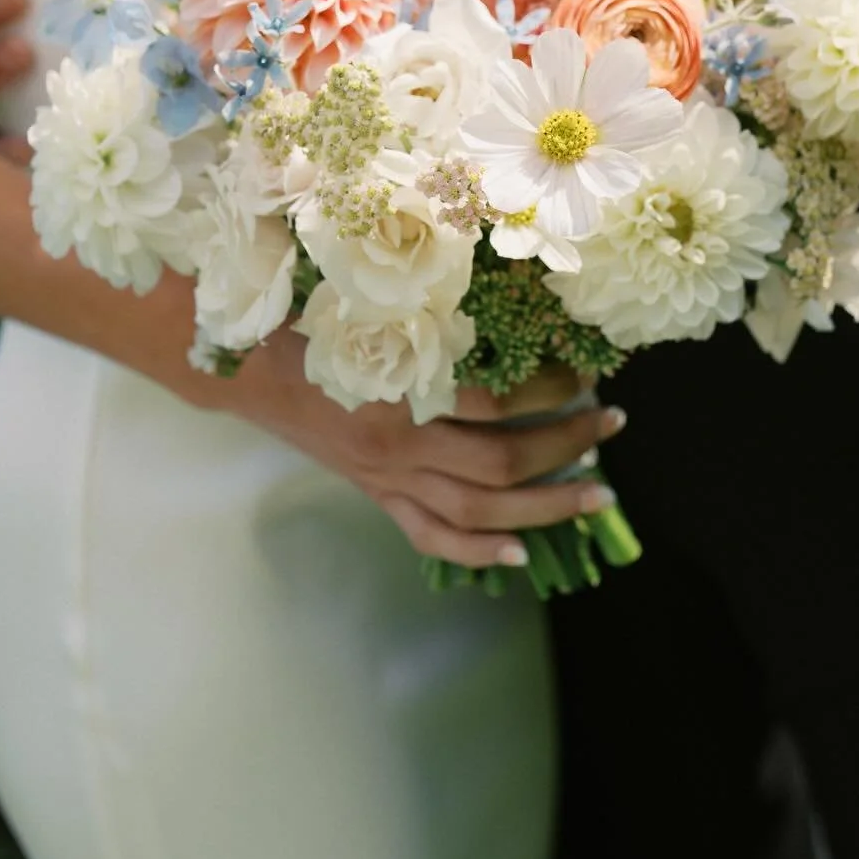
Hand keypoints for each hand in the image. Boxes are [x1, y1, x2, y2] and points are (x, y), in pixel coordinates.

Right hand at [224, 333, 625, 570]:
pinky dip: (478, 552)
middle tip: (614, 425)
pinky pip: (431, 537)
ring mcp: (387, 479)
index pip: (495, 404)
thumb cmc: (311, 319)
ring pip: (479, 512)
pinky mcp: (377, 496)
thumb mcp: (373, 304)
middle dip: (567, 447)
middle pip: (501, 465)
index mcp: (398, 391)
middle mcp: (398, 445)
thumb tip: (514, 303)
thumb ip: (435, 313)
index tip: (588, 369)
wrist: (245, 367)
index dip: (549, 391)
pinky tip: (522, 555)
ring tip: (598, 494)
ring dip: (545, 506)